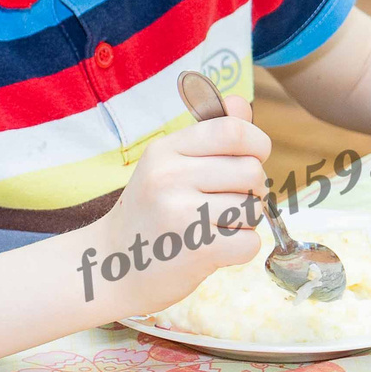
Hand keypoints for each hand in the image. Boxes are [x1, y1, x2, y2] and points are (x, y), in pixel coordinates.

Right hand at [83, 98, 270, 318]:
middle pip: (252, 170)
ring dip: (244, 223)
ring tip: (213, 227)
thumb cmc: (150, 214)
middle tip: (226, 203)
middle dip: (252, 190)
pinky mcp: (195, 250)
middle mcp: (169, 176)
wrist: (113, 268)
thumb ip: (210, 135)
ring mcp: (181, 213)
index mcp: (165, 150)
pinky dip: (240, 250)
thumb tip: (241, 103)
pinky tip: (213, 250)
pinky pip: (249, 242)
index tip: (252, 158)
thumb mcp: (169, 165)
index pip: (233, 130)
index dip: (257, 143)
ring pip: (253, 209)